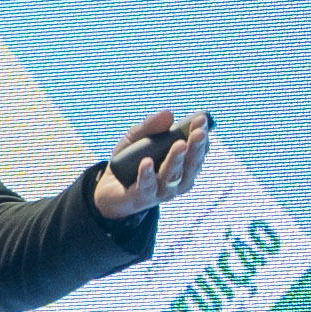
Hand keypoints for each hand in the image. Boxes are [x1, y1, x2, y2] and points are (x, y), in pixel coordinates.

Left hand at [90, 108, 211, 222]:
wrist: (108, 188)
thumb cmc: (130, 162)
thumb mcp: (136, 138)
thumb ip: (150, 126)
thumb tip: (168, 113)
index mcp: (182, 166)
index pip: (198, 152)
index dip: (202, 137)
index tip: (202, 120)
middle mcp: (178, 180)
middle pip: (191, 165)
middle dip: (196, 147)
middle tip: (199, 132)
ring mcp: (162, 191)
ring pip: (173, 176)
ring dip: (176, 160)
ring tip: (180, 144)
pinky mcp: (142, 198)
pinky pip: (146, 186)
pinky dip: (147, 174)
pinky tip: (147, 162)